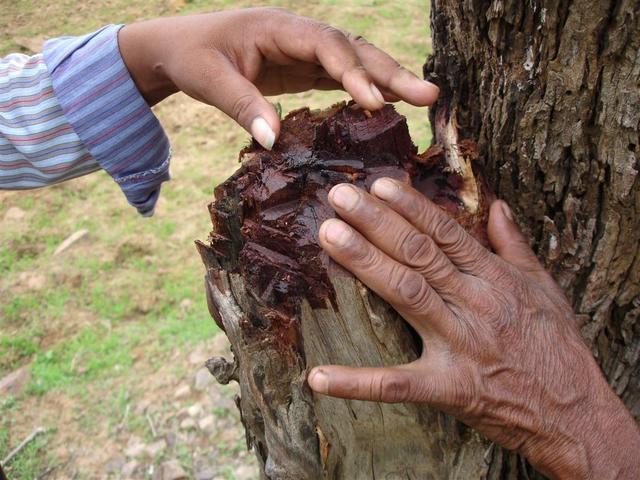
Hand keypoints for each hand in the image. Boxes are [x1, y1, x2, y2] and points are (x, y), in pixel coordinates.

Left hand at [118, 8, 438, 149]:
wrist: (180, 48)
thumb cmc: (192, 57)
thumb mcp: (209, 80)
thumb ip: (241, 105)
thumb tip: (274, 141)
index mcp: (278, 28)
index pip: (325, 45)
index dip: (352, 71)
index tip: (374, 102)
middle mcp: (299, 35)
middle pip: (353, 49)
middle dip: (390, 71)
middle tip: (429, 95)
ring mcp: (304, 52)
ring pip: (355, 61)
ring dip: (388, 80)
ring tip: (424, 99)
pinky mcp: (303, 69)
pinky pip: (341, 76)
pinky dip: (366, 89)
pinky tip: (388, 105)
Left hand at [307, 178, 639, 478]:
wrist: (576, 412)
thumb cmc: (558, 347)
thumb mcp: (544, 287)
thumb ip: (514, 244)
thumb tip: (497, 205)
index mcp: (495, 279)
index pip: (445, 233)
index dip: (410, 206)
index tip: (378, 184)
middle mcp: (474, 304)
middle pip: (418, 254)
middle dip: (376, 222)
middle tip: (339, 197)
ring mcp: (459, 345)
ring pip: (406, 294)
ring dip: (365, 263)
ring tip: (330, 236)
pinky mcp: (447, 388)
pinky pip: (397, 385)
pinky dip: (356, 382)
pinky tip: (317, 377)